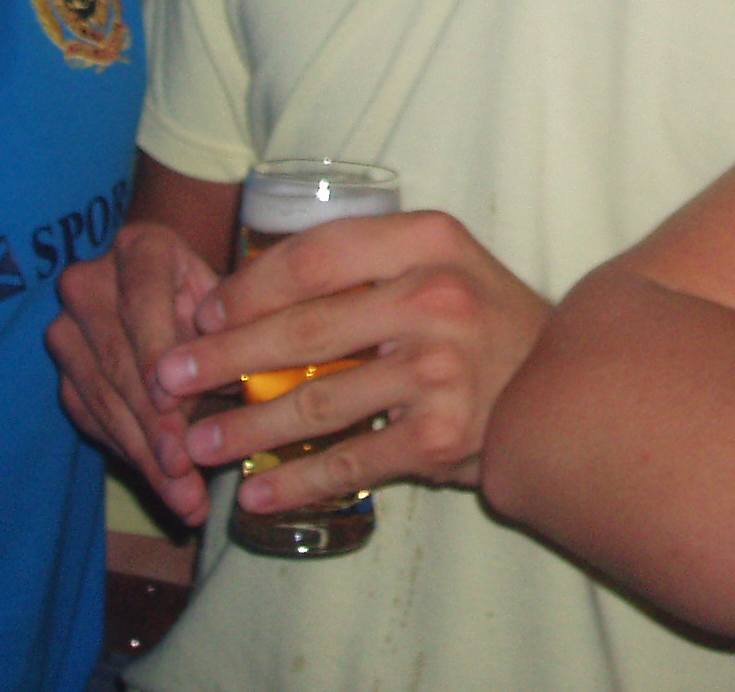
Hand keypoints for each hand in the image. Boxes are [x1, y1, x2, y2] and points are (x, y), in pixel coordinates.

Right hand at [49, 221, 222, 526]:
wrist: (176, 294)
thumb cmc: (221, 301)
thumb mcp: (232, 307)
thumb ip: (229, 340)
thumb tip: (235, 384)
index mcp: (143, 248)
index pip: (143, 301)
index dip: (157, 357)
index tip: (175, 409)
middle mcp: (92, 280)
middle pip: (118, 361)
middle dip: (156, 428)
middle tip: (187, 477)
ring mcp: (68, 326)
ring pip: (102, 398)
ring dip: (144, 455)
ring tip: (184, 499)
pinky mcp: (63, 368)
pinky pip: (90, 417)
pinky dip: (128, 453)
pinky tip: (162, 485)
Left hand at [154, 210, 551, 514]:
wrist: (566, 385)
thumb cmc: (486, 319)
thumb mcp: (440, 263)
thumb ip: (364, 268)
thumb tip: (248, 299)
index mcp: (428, 241)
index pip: (314, 256)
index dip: (247, 286)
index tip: (202, 312)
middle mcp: (434, 299)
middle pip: (302, 330)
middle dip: (223, 358)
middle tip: (168, 378)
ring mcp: (439, 370)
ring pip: (316, 404)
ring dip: (246, 429)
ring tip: (199, 444)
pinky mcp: (441, 436)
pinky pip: (350, 462)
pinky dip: (296, 483)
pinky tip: (258, 494)